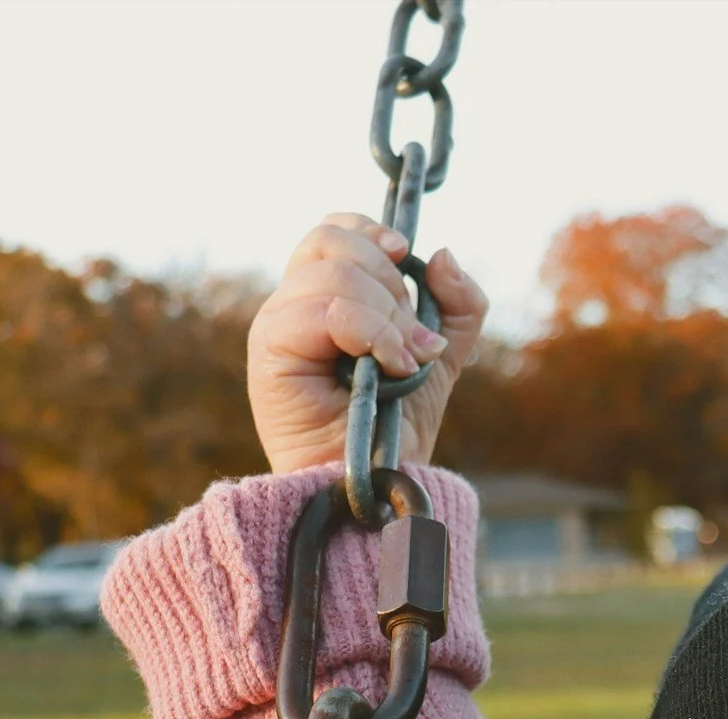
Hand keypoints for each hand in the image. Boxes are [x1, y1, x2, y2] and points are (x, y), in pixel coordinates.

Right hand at [246, 214, 489, 474]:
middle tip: (412, 337)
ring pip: (334, 274)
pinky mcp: (271, 348)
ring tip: (403, 363)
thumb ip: (456, 304)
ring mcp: (278, 324)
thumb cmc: (398, 425)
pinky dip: (371, 334)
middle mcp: (293, 303)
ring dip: (387, 317)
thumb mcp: (442, 355)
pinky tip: (389, 368)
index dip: (371, 233)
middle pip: (332, 241)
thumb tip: (442, 254)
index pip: (334, 231)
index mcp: (324, 296)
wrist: (378, 478)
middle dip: (390, 283)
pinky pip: (326, 310)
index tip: (406, 257)